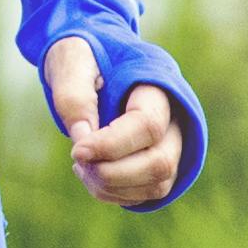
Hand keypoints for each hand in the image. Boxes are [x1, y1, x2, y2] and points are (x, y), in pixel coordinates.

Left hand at [44, 36, 181, 207]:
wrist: (94, 55)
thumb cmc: (84, 53)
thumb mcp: (72, 59)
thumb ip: (74, 95)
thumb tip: (83, 141)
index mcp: (157, 82)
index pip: (147, 125)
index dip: (112, 145)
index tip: (77, 151)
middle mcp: (175, 115)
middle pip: (161, 161)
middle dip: (113, 173)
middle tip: (78, 162)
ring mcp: (173, 141)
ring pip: (158, 183)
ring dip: (113, 187)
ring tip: (81, 167)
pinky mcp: (161, 161)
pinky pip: (149, 192)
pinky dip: (117, 194)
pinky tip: (91, 174)